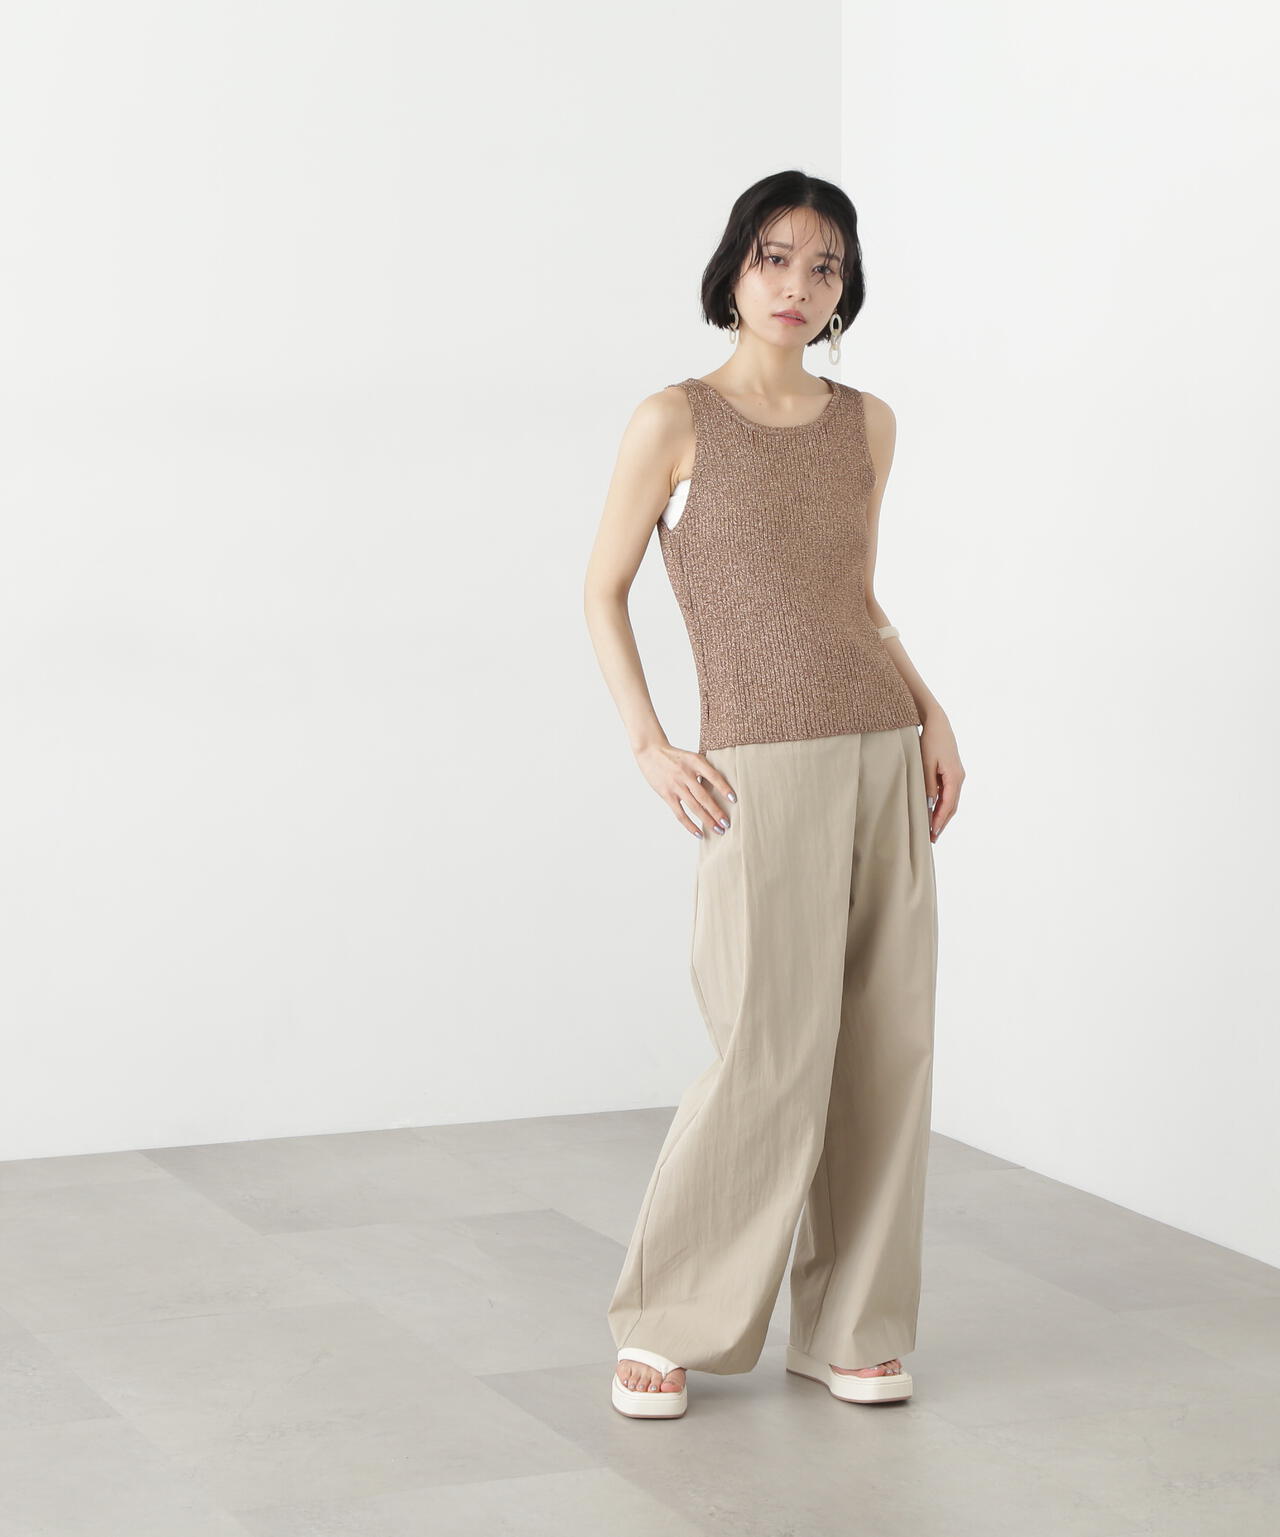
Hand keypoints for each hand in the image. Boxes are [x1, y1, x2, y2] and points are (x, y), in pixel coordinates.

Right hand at [634, 742, 736, 838]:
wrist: (651, 752)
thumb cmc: (675, 756)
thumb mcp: (692, 757)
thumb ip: (704, 770)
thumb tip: (720, 790)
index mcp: (695, 762)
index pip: (713, 776)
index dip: (724, 788)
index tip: (734, 800)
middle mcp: (686, 774)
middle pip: (704, 796)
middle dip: (717, 812)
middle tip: (728, 823)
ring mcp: (676, 785)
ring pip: (694, 807)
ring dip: (707, 820)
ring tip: (719, 830)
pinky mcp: (667, 795)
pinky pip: (680, 814)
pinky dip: (690, 825)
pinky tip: (699, 833)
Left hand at [919, 717, 963, 841]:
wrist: (937, 723)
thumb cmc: (930, 741)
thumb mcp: (925, 764)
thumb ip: (927, 785)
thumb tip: (928, 804)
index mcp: (955, 777)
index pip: (948, 805)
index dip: (939, 821)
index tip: (932, 833)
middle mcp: (959, 778)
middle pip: (952, 806)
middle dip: (942, 822)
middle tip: (932, 837)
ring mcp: (957, 775)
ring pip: (951, 801)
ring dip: (942, 815)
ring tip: (932, 828)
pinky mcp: (952, 772)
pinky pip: (949, 793)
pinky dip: (942, 804)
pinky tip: (934, 810)